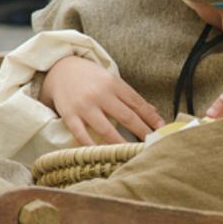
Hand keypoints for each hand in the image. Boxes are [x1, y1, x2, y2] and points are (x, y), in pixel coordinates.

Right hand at [40, 55, 163, 145]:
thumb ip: (131, 97)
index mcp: (113, 84)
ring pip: (106, 129)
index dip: (151, 117)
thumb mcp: (112, 81)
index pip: (137, 103)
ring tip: (132, 153)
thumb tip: (154, 113)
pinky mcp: (69, 115)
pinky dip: (92, 146)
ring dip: (121, 143)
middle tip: (153, 144)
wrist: (60, 68)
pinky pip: (81, 134)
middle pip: (126, 116)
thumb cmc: (91, 78)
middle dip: (142, 131)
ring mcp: (84, 106)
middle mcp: (100, 94)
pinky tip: (102, 155)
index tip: (162, 129)